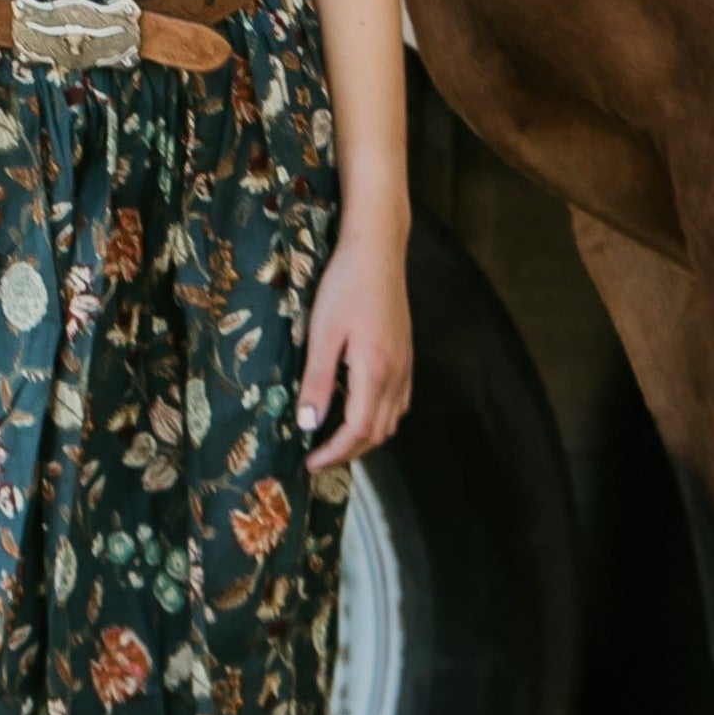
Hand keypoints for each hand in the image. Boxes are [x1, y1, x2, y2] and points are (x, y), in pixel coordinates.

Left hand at [296, 223, 411, 470]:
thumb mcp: (322, 333)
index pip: (358, 431)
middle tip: (317, 457)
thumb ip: (318, 382)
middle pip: (378, 433)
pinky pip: (398, 402)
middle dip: (348, 452)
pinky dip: (378, 418)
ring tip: (333, 438)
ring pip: (391, 420)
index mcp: (375, 371)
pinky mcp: (406, 356)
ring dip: (364, 437)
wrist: (377, 251)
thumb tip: (307, 425)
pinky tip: (357, 409)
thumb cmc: (345, 285)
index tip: (309, 463)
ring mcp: (405, 366)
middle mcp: (396, 375)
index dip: (334, 453)